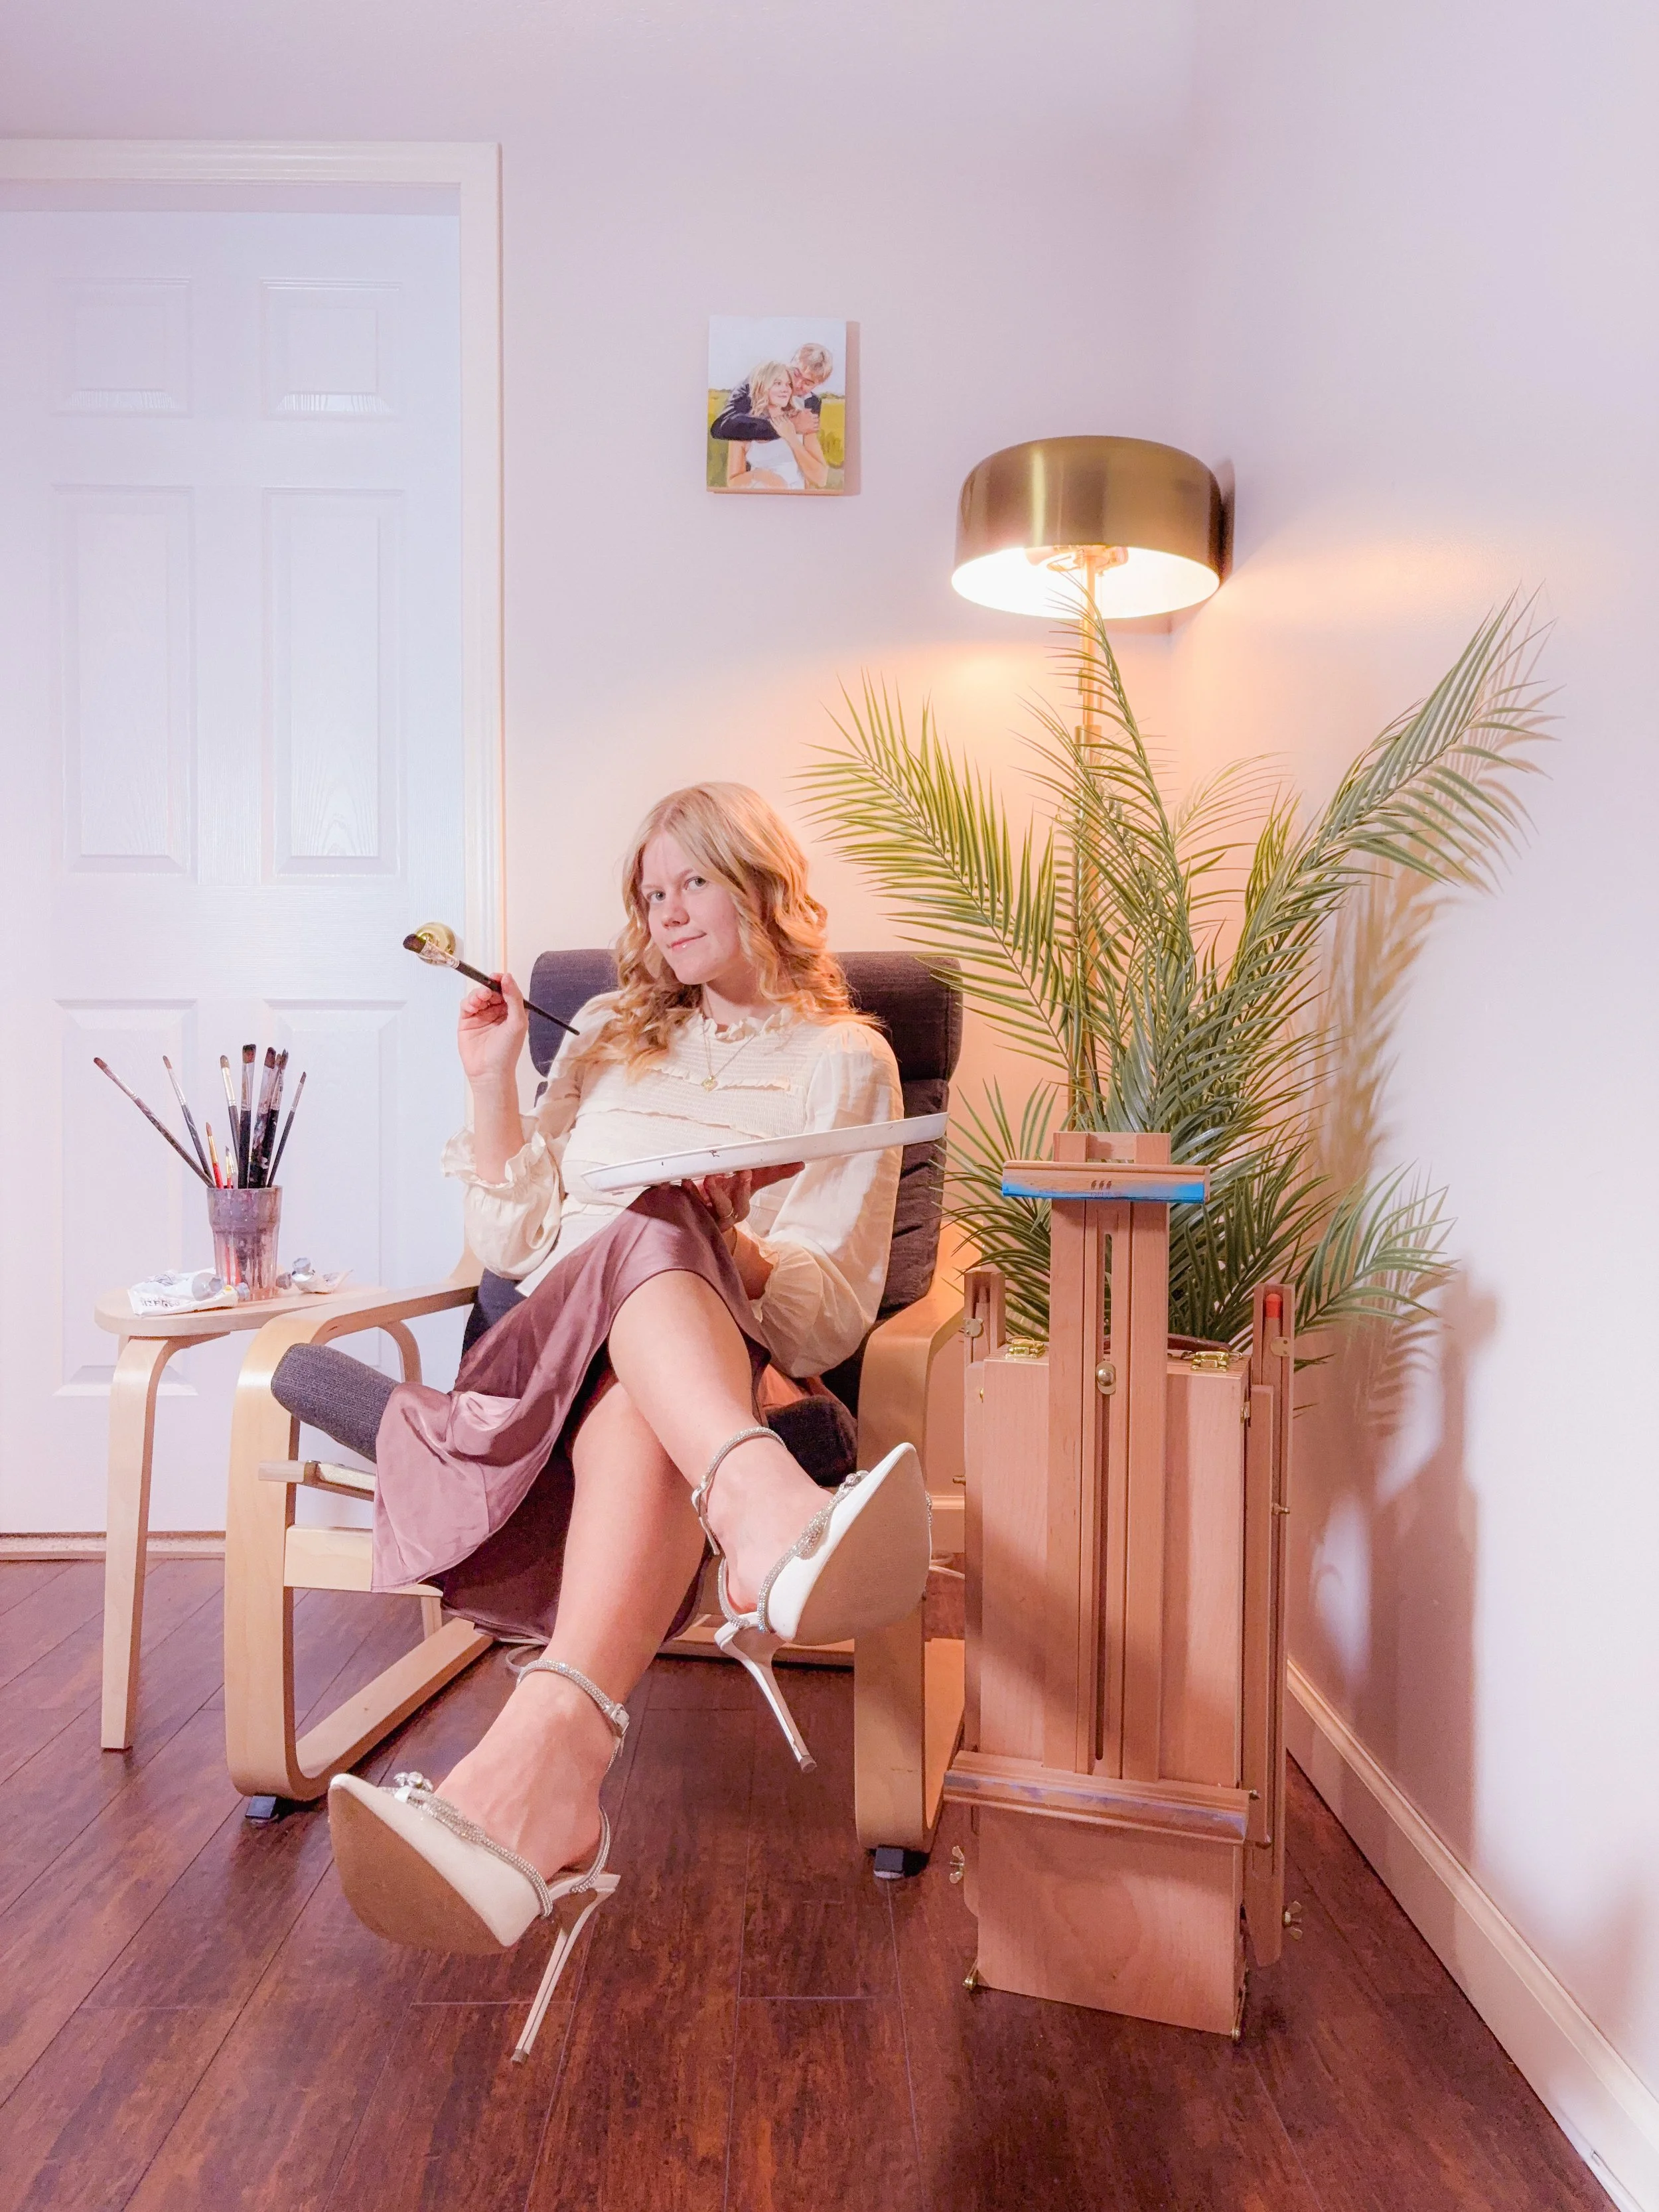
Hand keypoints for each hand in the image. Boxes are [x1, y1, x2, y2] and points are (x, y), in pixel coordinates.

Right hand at [457, 971, 527, 1086]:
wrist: (489, 1072)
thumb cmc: (507, 1051)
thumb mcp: (517, 1022)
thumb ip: (514, 998)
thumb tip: (508, 977)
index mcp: (512, 1011)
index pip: (507, 990)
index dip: (502, 981)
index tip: (498, 977)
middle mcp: (497, 1012)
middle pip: (491, 990)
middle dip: (489, 987)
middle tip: (488, 991)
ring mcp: (482, 1016)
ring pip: (478, 995)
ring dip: (478, 993)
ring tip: (481, 998)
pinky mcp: (468, 1021)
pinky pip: (466, 1005)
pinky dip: (468, 1001)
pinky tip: (473, 1006)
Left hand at [685, 1162, 802, 1242]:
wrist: (689, 1210)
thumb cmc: (710, 1189)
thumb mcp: (726, 1172)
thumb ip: (735, 1160)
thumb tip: (743, 1147)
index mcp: (745, 1193)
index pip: (767, 1179)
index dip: (782, 1172)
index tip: (796, 1163)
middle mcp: (734, 1208)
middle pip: (744, 1203)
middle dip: (744, 1187)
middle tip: (743, 1172)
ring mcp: (718, 1217)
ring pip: (724, 1208)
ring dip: (717, 1192)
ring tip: (710, 1178)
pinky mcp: (700, 1219)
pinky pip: (697, 1208)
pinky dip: (691, 1194)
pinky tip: (686, 1182)